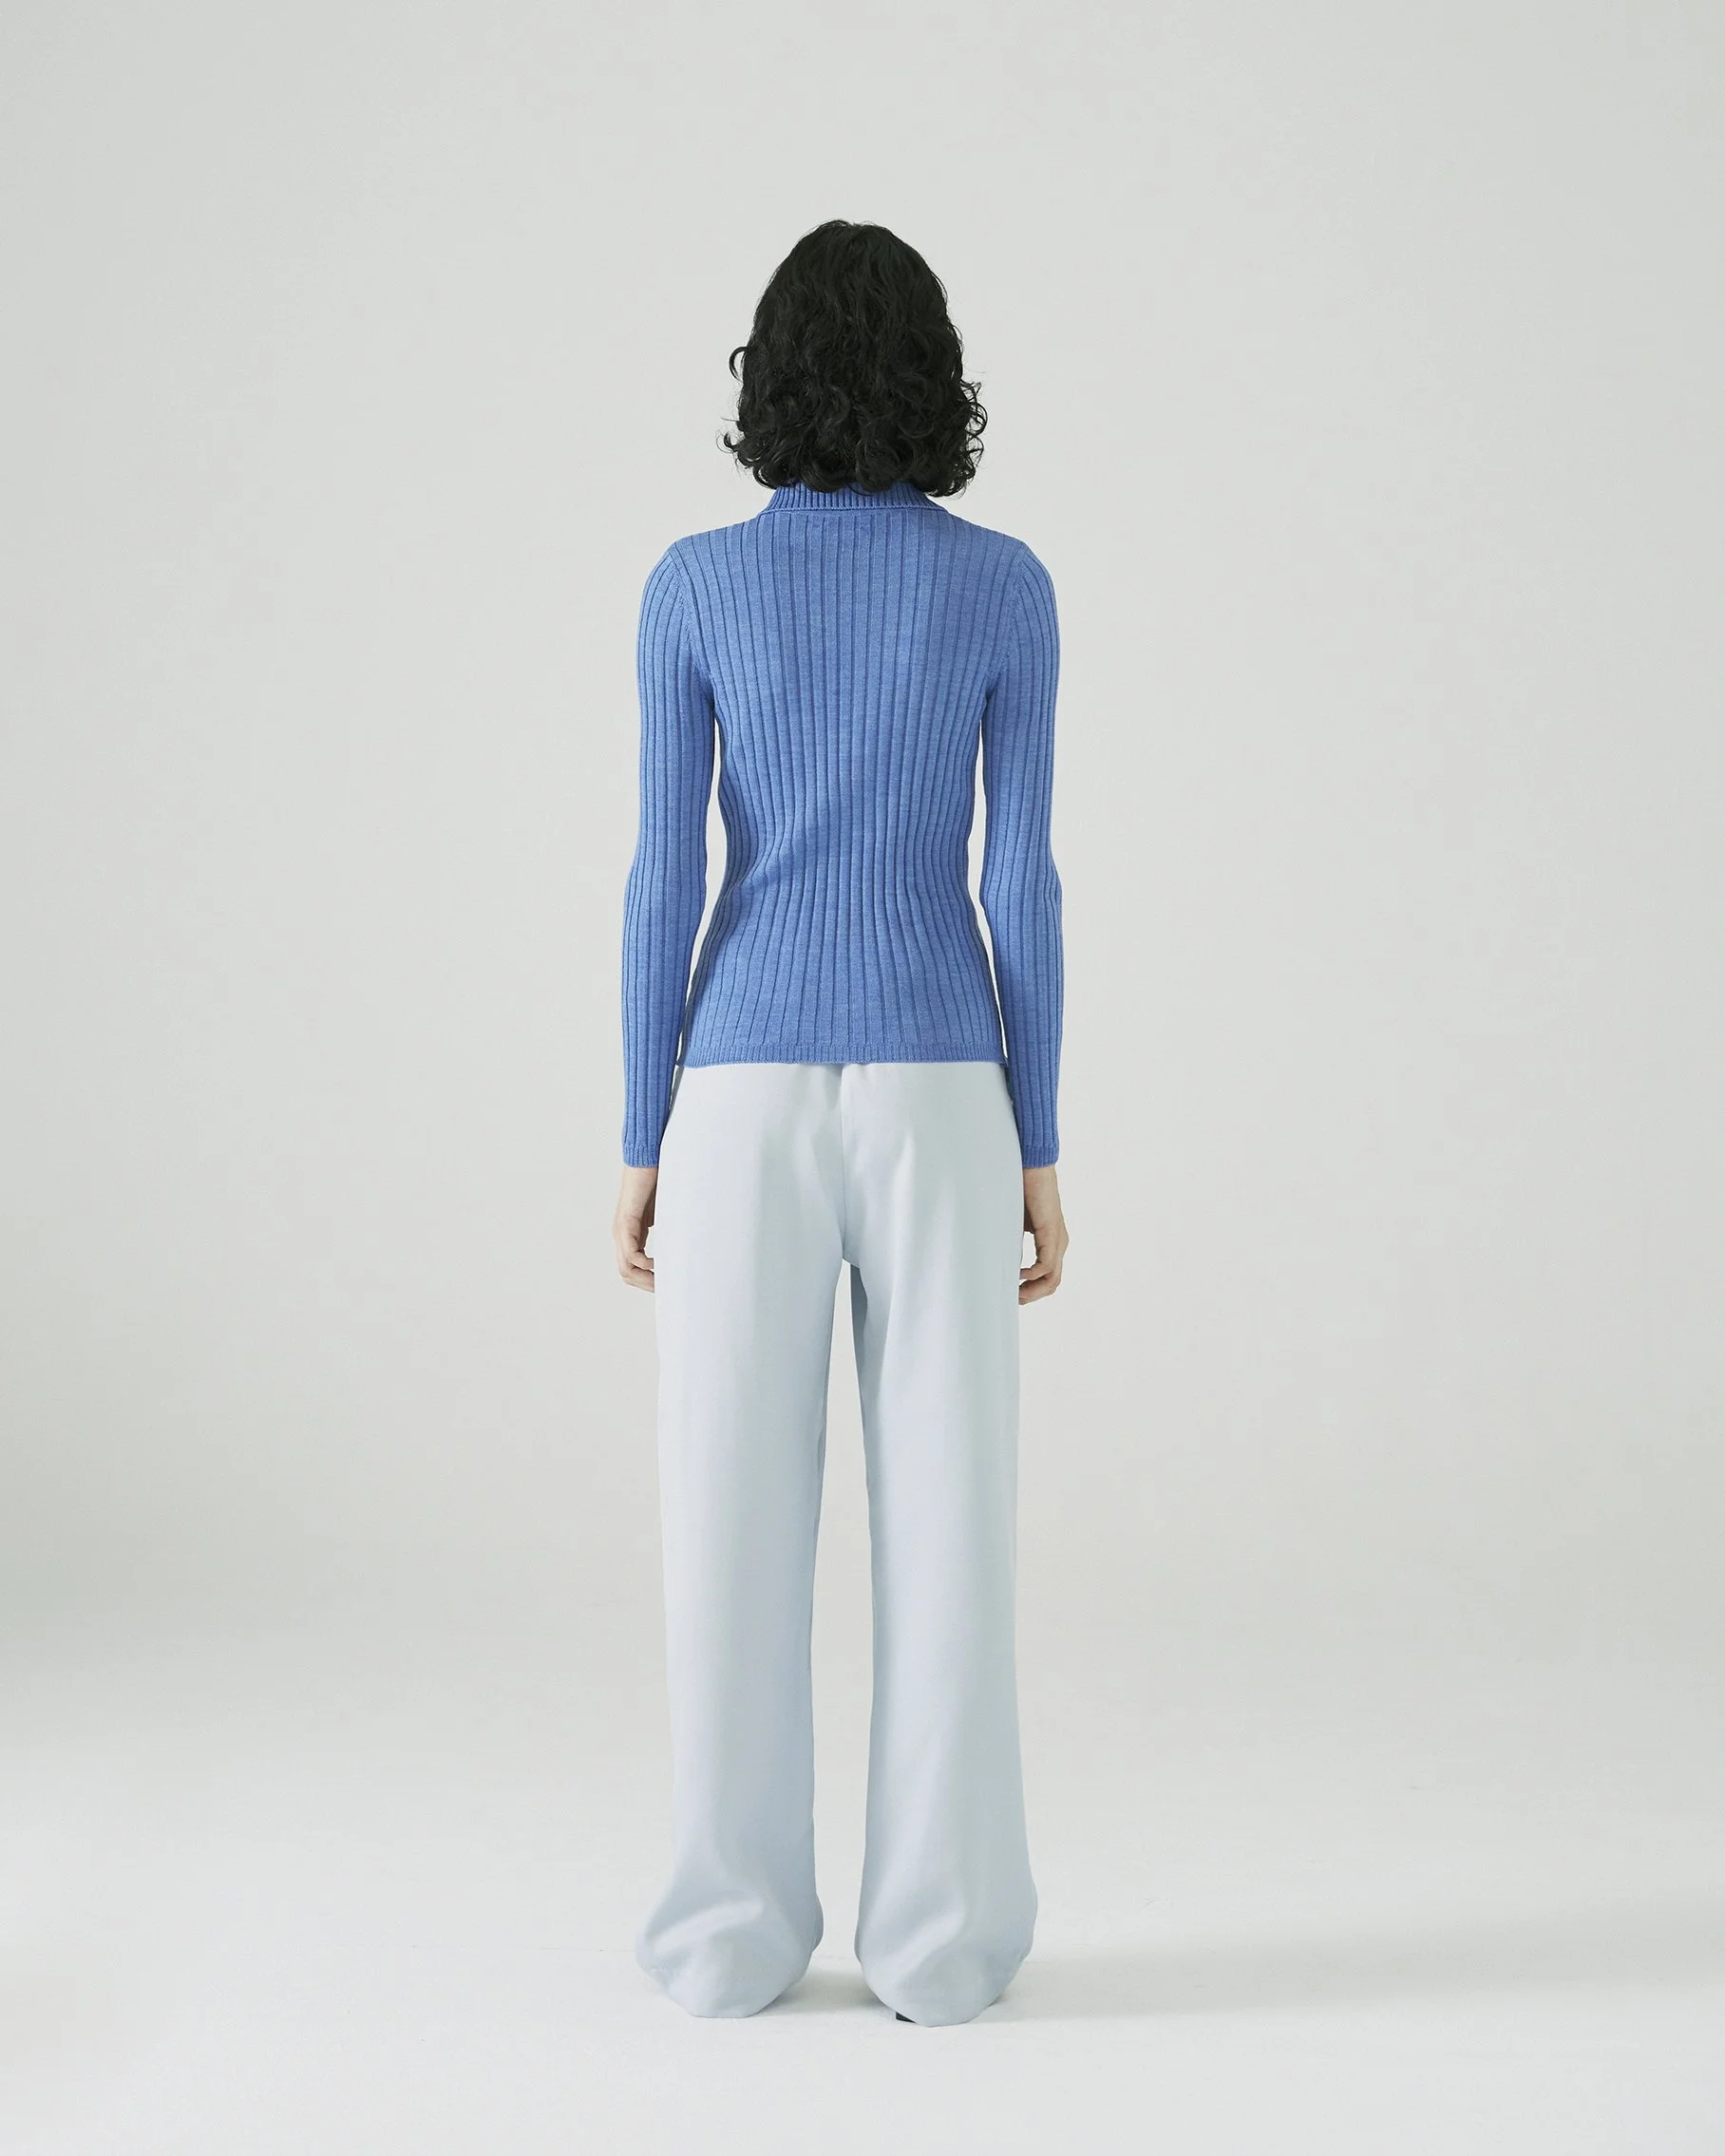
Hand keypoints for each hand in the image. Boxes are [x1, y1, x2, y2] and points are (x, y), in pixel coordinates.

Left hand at [615, 1164, 658, 1290]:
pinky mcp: (626, 1221)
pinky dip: (643, 1263)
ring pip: (625, 1268)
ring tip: (662, 1281)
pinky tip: (657, 1263)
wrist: (649, 1157)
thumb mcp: (667, 1212)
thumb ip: (670, 1229)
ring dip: (644, 1279)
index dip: (649, 1281)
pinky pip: (630, 1253)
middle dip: (647, 1285)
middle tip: (666, 1290)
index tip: (667, 1285)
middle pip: (627, 1273)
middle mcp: (622, 1234)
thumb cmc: (660, 1179)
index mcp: (632, 1233)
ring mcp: (621, 1229)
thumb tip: (688, 1244)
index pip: (633, 1268)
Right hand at [1020, 1163, 1067, 1303]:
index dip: (1031, 1290)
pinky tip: (1018, 1274)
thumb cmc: (1020, 1187)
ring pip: (1052, 1279)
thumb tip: (1000, 1262)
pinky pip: (1047, 1266)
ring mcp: (1057, 1239)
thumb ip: (1012, 1242)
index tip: (1012, 1294)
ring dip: (1033, 1291)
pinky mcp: (1052, 1233)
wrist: (1031, 1164)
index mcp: (1051, 1240)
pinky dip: (1033, 1275)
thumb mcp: (1014, 1222)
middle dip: (1032, 1296)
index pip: (1047, 1275)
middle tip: (1012, 1300)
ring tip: (1015, 1293)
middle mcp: (1058, 1243)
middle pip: (1053, 1283)